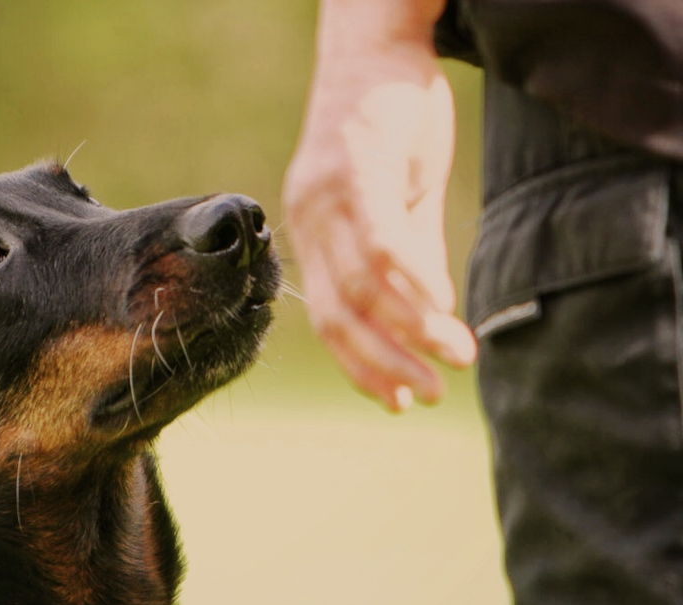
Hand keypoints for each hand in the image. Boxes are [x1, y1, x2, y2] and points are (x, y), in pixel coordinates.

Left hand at [283, 1, 476, 411]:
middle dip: (384, 365)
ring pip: (363, 286)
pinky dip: (412, 280)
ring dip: (410, 330)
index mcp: (315, 235)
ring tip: (455, 358)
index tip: (395, 402)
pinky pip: (380, 240)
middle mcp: (309, 222)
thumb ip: (410, 258)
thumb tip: (431, 316)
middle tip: (427, 398)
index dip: (360, 366)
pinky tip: (442, 306)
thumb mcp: (402, 199)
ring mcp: (325, 196)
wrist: (379, 42)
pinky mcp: (354, 168)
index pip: (330, 319)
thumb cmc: (391, 121)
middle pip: (339, 316)